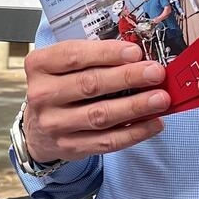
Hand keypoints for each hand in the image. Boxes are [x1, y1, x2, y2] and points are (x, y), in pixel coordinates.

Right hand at [22, 38, 170, 162]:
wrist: (38, 128)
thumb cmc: (59, 86)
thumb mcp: (64, 65)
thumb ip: (94, 58)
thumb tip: (137, 56)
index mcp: (39, 66)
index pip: (73, 56)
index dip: (106, 54)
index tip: (135, 52)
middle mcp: (42, 95)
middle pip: (89, 85)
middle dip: (128, 78)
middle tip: (155, 73)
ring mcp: (55, 124)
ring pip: (100, 115)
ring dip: (135, 106)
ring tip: (160, 98)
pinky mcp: (70, 146)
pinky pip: (107, 141)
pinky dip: (134, 132)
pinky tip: (153, 123)